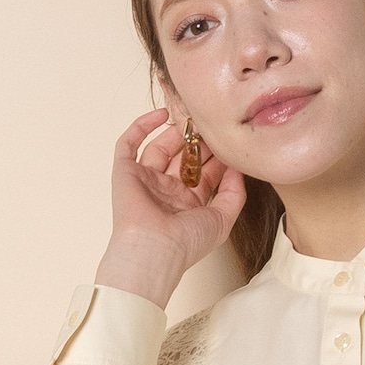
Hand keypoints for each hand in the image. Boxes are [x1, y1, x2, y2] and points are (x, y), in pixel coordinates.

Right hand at [94, 107, 247, 308]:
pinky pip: (129, 143)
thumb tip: (238, 168)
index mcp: (188, 203)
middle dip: (197, 141)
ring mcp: (146, 181)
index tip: (228, 140)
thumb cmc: (186, 242)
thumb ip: (234, 194)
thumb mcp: (223, 219)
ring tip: (191, 118)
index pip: (203, 172)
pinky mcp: (125, 172)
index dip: (216, 155)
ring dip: (175, 132)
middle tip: (209, 124)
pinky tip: (160, 114)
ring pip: (160, 147)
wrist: (154, 249)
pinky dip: (141, 126)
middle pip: (183, 157)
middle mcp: (167, 191)